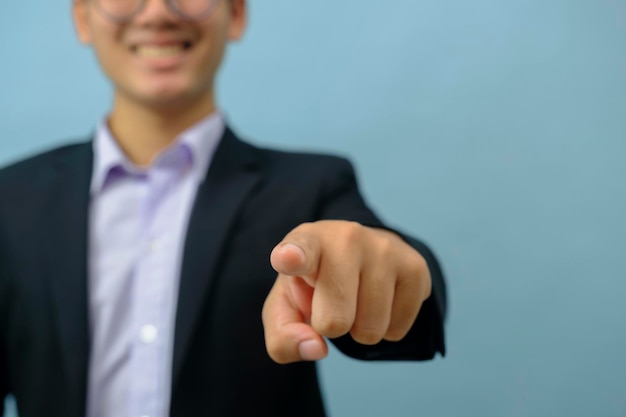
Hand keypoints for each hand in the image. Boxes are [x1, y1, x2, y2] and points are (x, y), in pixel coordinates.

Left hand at [262, 220, 431, 363]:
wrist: (360, 256)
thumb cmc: (313, 286)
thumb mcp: (286, 309)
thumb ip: (284, 337)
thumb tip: (316, 348)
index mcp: (307, 241)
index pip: (299, 249)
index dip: (293, 257)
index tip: (288, 259)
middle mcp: (346, 237)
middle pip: (335, 320)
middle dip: (331, 326)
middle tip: (331, 302)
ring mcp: (384, 249)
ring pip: (370, 329)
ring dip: (360, 328)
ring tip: (356, 298)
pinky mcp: (415, 267)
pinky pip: (397, 329)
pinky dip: (386, 328)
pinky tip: (380, 300)